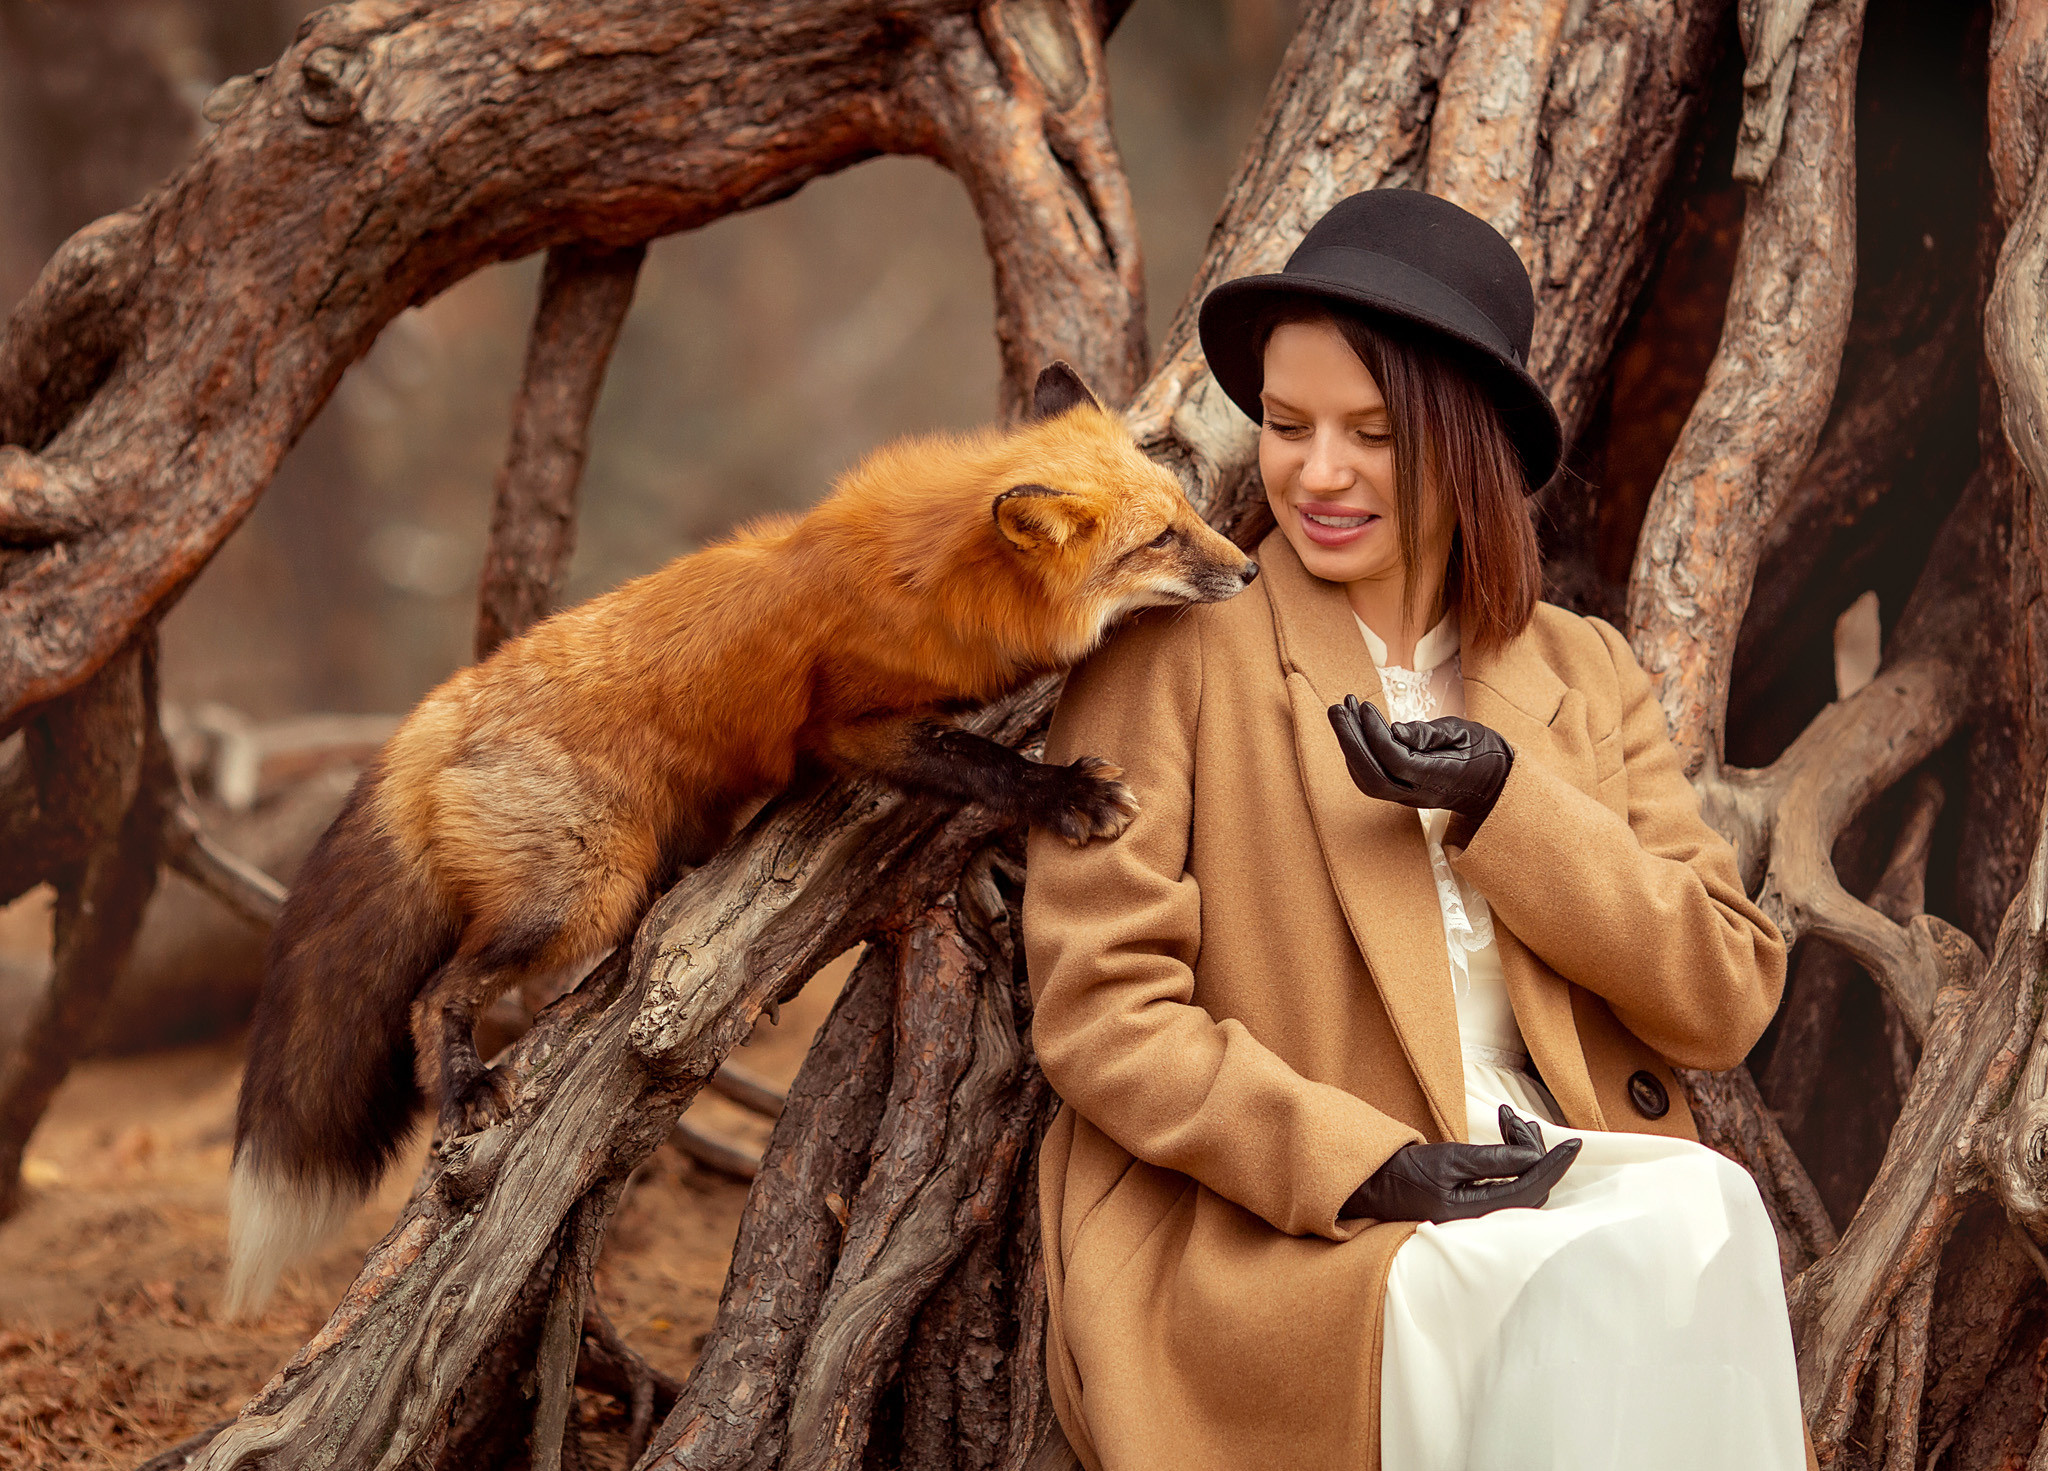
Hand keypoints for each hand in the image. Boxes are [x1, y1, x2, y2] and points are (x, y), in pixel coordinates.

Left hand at [1327, 694, 1513, 824]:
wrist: (1496, 786)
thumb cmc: (1484, 753)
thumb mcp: (1466, 733)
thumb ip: (1431, 734)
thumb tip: (1395, 730)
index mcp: (1438, 777)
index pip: (1396, 760)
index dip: (1375, 735)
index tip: (1364, 706)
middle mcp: (1418, 793)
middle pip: (1372, 775)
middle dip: (1350, 741)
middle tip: (1336, 708)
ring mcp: (1407, 797)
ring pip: (1367, 779)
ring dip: (1349, 745)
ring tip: (1342, 711)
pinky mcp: (1401, 792)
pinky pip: (1372, 778)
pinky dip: (1358, 753)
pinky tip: (1354, 728)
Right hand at [1342, 1105, 1579, 1223]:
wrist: (1375, 1184)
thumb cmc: (1405, 1172)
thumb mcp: (1448, 1159)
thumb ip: (1492, 1160)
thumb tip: (1533, 1156)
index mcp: (1477, 1212)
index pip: (1532, 1188)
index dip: (1555, 1164)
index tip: (1575, 1143)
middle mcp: (1485, 1218)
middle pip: (1531, 1185)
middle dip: (1533, 1149)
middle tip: (1515, 1118)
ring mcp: (1483, 1213)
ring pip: (1523, 1183)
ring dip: (1524, 1150)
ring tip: (1510, 1120)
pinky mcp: (1479, 1204)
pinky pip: (1511, 1183)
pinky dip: (1514, 1158)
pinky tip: (1506, 1134)